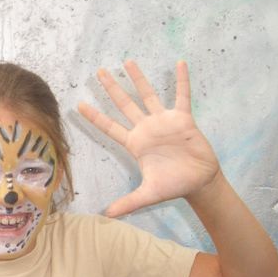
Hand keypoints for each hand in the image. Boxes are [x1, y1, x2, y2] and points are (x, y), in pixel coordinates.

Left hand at [78, 60, 219, 217]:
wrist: (199, 182)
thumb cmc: (173, 186)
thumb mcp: (148, 195)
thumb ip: (127, 203)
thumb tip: (107, 215)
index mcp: (135, 143)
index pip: (109, 127)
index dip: (95, 117)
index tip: (78, 104)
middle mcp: (146, 128)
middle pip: (124, 104)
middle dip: (111, 88)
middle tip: (99, 71)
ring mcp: (164, 121)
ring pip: (148, 94)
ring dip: (139, 78)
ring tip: (128, 61)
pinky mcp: (183, 118)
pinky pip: (182, 95)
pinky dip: (181, 80)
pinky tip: (179, 63)